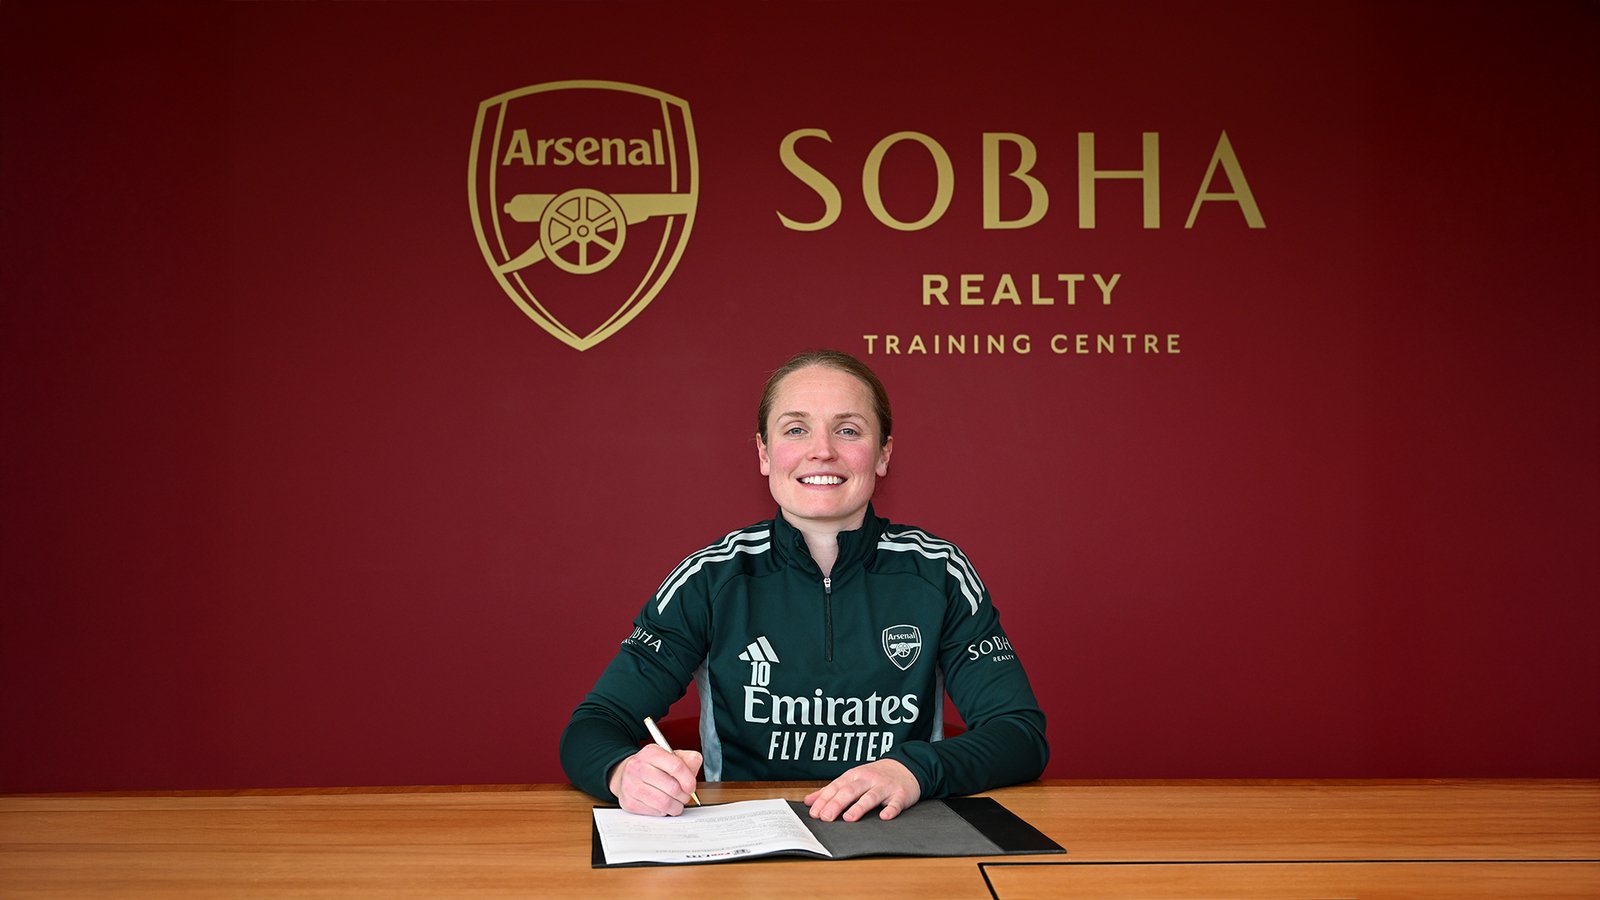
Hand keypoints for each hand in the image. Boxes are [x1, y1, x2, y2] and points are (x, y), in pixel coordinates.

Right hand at [607, 744, 702, 815]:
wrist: (626, 774)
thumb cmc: (653, 767)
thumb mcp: (671, 756)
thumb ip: (688, 760)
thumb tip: (694, 768)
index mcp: (651, 752)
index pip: (676, 766)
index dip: (689, 780)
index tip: (691, 787)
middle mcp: (638, 767)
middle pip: (672, 788)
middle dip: (684, 796)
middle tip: (684, 796)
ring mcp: (631, 785)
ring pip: (664, 803)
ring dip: (675, 806)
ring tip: (675, 802)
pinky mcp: (629, 802)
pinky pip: (655, 812)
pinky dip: (663, 811)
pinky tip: (661, 804)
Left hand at [803, 758, 920, 821]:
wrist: (905, 767)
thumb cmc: (874, 776)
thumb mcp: (852, 779)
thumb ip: (831, 790)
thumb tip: (809, 801)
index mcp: (854, 776)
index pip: (836, 787)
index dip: (824, 800)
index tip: (815, 813)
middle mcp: (868, 779)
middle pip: (850, 791)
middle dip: (837, 804)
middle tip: (826, 818)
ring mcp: (885, 787)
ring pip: (870, 796)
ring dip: (859, 807)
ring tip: (848, 818)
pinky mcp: (900, 794)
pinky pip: (895, 803)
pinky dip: (890, 810)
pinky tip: (884, 817)